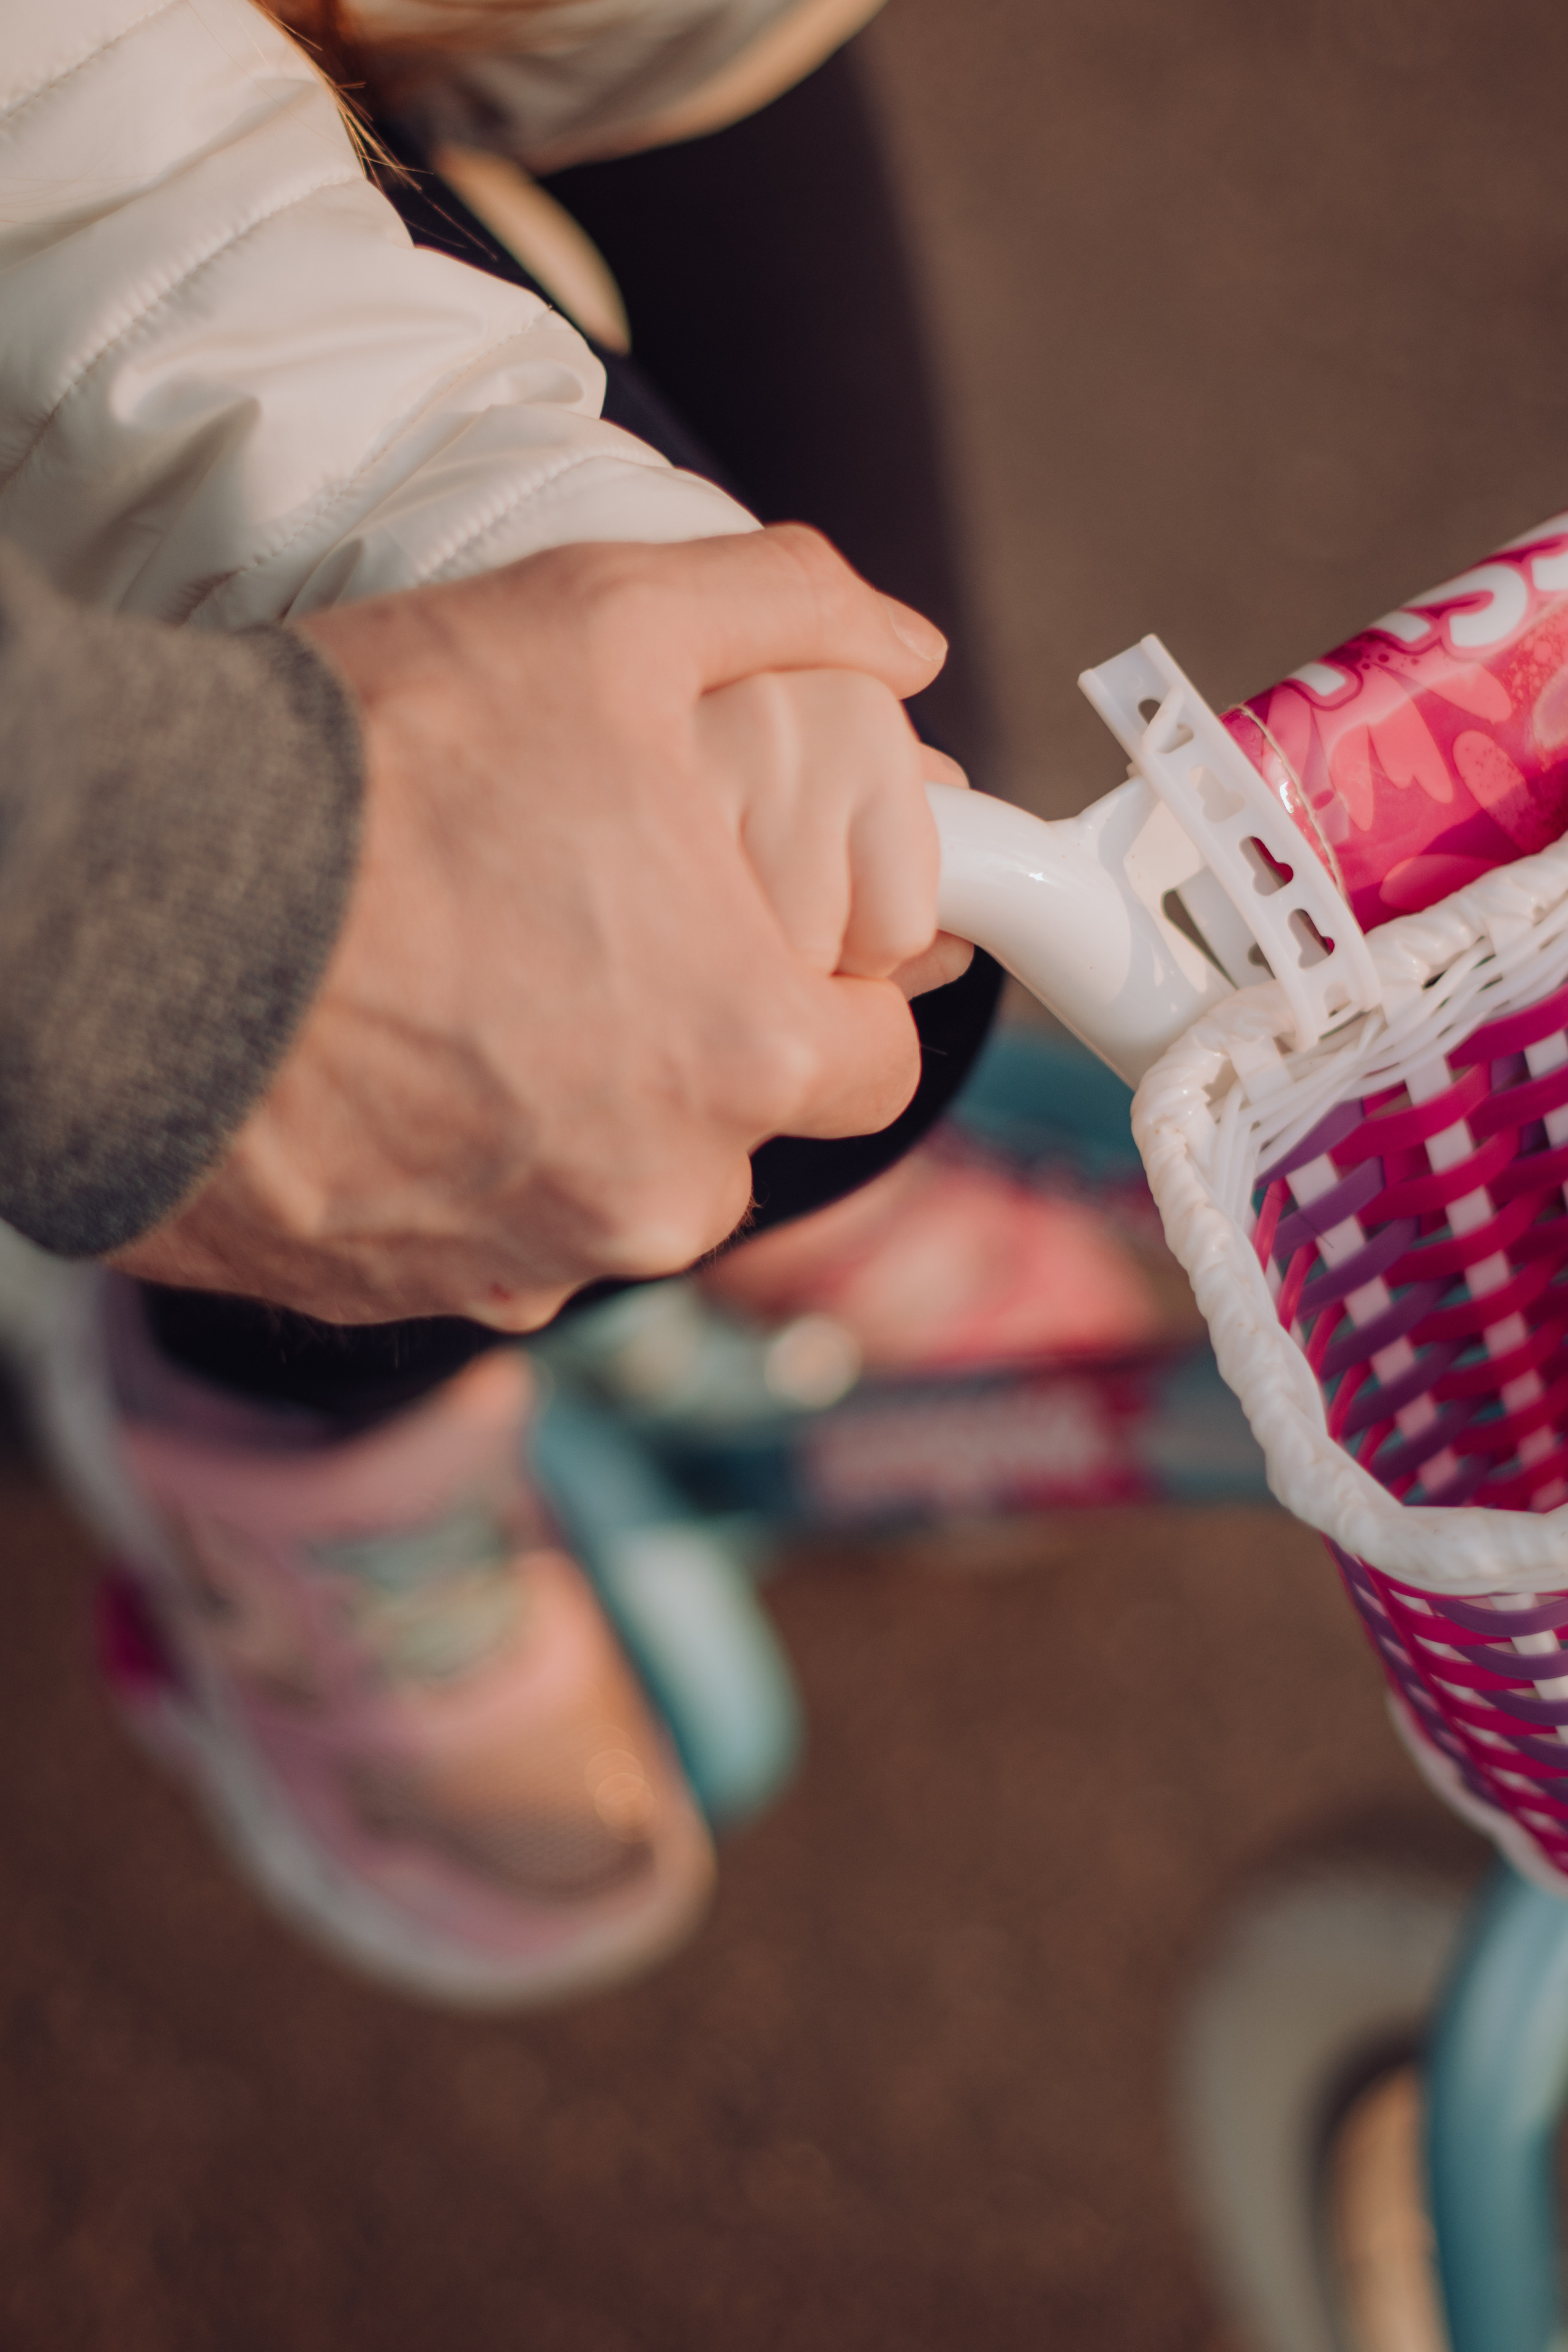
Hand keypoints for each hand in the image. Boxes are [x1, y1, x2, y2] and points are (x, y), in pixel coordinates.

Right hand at [112, 527, 969, 1326]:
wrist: (124, 915)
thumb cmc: (377, 769)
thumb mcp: (606, 620)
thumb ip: (789, 612)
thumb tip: (901, 642)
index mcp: (747, 1052)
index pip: (879, 1057)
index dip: (837, 984)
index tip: (775, 936)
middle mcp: (658, 1192)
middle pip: (738, 1128)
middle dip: (694, 1039)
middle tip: (591, 927)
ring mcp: (526, 1260)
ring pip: (609, 1186)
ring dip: (574, 1105)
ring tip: (469, 981)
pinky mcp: (400, 1295)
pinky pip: (483, 1233)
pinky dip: (460, 1162)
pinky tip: (391, 1058)